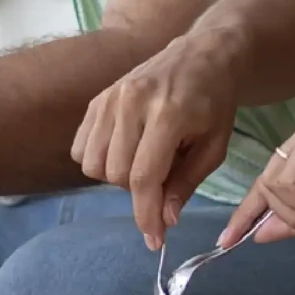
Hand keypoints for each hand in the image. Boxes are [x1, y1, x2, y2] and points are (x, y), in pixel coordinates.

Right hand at [75, 29, 250, 248]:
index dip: (147, 214)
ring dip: (116, 176)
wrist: (202, 54)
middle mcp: (131, 104)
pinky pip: (80, 148)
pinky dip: (98, 160)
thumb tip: (164, 219)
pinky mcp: (96, 99)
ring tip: (141, 161)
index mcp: (168, 114)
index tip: (155, 239)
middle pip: (116, 174)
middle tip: (161, 177)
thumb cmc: (214, 103)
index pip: (144, 177)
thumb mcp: (215, 147)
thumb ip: (186, 183)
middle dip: (138, 191)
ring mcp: (109, 99)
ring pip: (93, 165)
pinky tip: (122, 151)